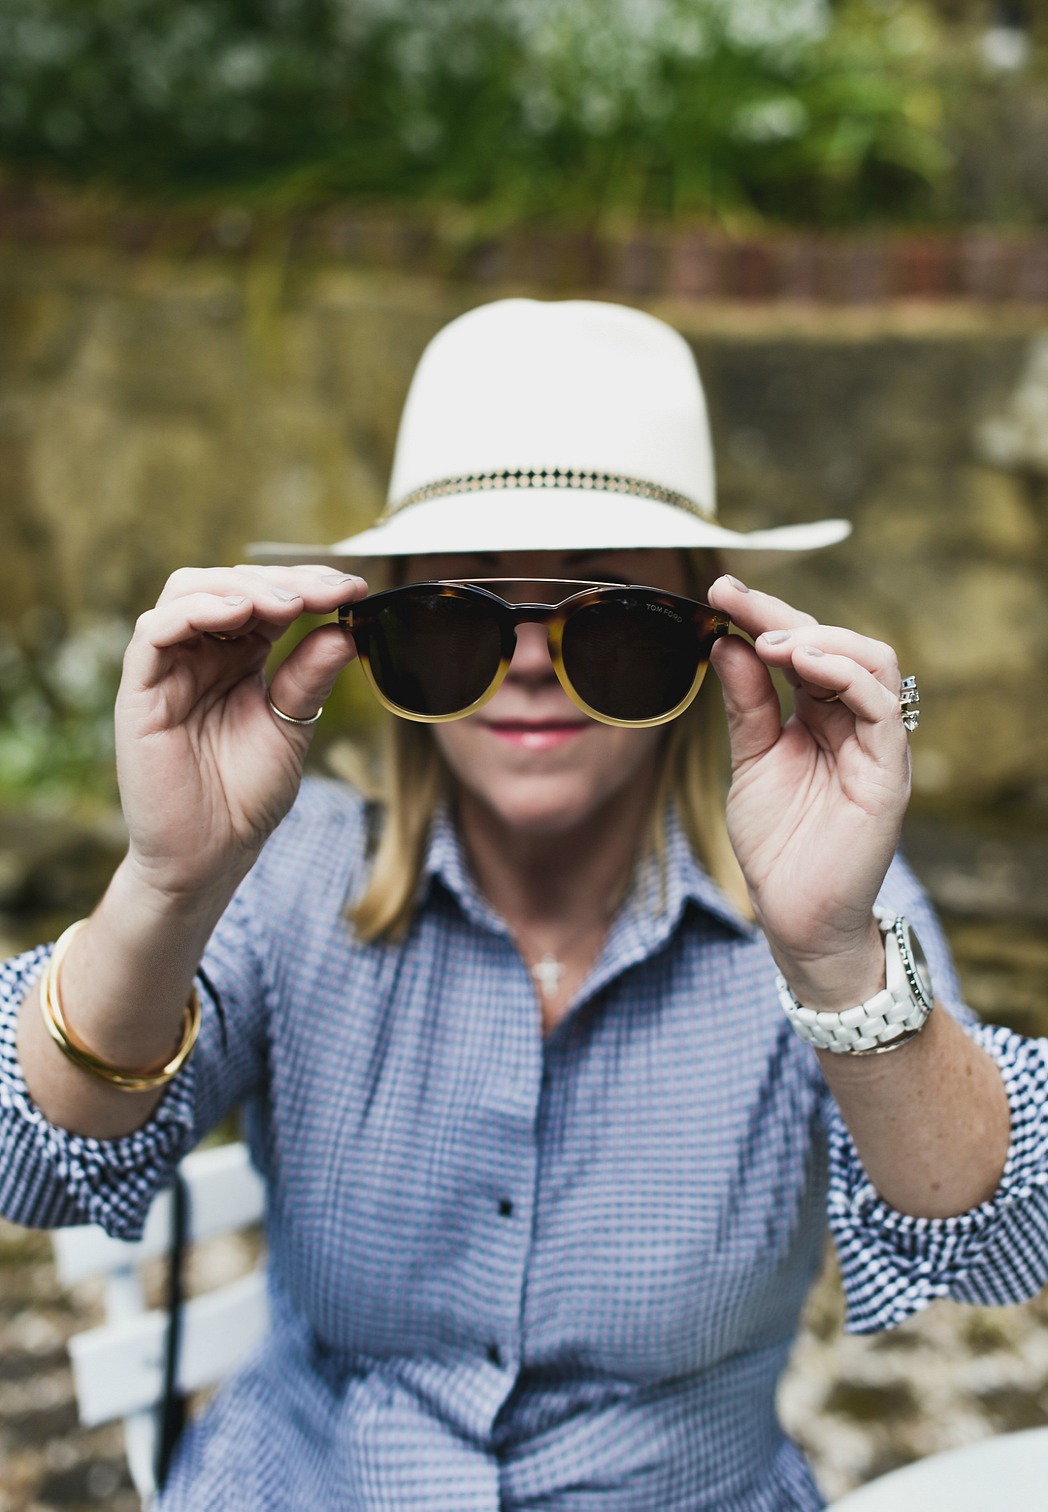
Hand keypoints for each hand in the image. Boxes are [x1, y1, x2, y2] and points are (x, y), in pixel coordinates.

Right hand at [114, 564, 365, 903]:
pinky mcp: (140, 691)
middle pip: (229, 583)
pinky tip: (239, 614)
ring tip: (287, 604)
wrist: (211, 855)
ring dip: (240, 587)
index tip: (356, 589)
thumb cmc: (245, 795)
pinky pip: (154, 633)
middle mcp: (201, 653)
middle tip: (328, 591)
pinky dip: (194, 611)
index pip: (267, 597)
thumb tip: (344, 629)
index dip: (308, 585)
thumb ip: (309, 675)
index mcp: (238, 656)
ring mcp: (168, 669)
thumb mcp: (292, 726)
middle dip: (283, 580)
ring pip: (187, 592)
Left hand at [706, 574, 911, 1006]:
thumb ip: (747, 704)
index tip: (719, 591)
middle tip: (734, 600)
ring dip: (819, 639)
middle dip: (783, 615)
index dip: (764, 615)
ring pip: (872, 663)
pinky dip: (845, 676)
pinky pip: (882, 708)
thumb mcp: (752, 760)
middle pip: (837, 644)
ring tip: (770, 640)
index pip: (803, 648)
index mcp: (822, 717)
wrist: (795, 918)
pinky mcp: (889, 773)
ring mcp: (877, 746)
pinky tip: (802, 664)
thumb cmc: (778, 845)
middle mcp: (855, 723)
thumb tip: (726, 643)